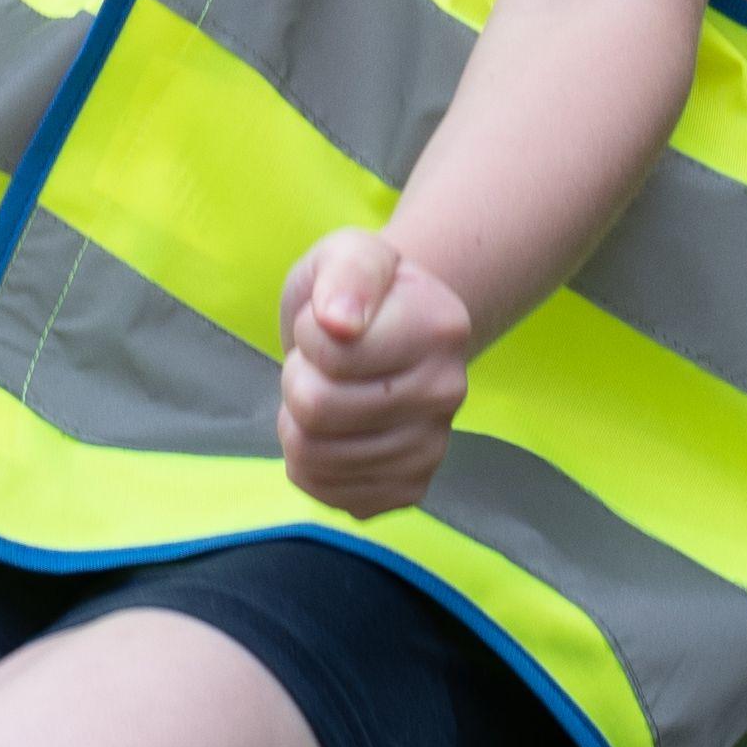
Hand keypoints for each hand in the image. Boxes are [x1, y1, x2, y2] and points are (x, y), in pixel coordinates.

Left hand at [277, 226, 473, 517]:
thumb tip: (340, 322)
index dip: (309, 333)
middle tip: (320, 364)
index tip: (328, 322)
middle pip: (318, 409)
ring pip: (313, 456)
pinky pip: (324, 492)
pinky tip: (333, 433)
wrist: (385, 336)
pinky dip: (309, 463)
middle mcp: (449, 393)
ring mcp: (432, 449)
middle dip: (297, 380)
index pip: (333, 352)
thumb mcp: (349, 254)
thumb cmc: (358, 292)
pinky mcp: (407, 490)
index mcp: (442, 328)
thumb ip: (347, 273)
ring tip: (326, 393)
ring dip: (297, 422)